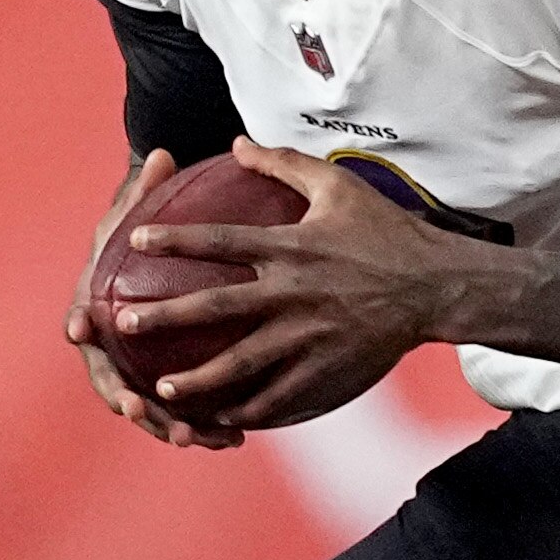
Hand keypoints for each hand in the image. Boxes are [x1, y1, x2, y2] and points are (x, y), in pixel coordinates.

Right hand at [65, 149, 241, 449]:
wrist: (157, 263)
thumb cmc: (149, 233)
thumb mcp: (145, 210)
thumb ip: (148, 191)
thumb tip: (161, 156)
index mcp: (96, 304)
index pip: (80, 315)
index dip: (77, 324)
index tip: (78, 329)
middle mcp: (114, 346)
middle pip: (110, 377)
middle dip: (122, 397)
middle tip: (136, 409)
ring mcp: (141, 370)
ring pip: (150, 407)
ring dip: (167, 426)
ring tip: (192, 438)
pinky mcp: (170, 387)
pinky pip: (185, 413)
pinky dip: (205, 427)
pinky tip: (234, 438)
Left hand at [111, 137, 511, 433]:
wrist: (437, 286)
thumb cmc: (387, 232)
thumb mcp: (339, 186)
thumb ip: (284, 164)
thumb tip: (237, 143)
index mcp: (290, 247)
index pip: (220, 240)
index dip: (175, 238)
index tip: (136, 238)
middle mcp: (292, 293)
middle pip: (216, 307)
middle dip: (165, 316)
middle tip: (122, 323)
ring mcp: (308, 335)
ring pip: (241, 362)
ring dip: (197, 377)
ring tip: (162, 387)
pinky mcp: (327, 368)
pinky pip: (280, 395)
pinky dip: (249, 408)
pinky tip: (223, 416)